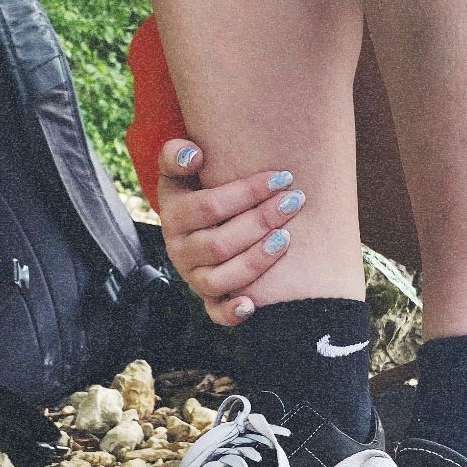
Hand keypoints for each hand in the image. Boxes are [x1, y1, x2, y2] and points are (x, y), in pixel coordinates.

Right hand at [155, 139, 307, 326]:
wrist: (194, 216)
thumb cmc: (196, 184)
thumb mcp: (178, 166)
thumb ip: (177, 153)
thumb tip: (194, 155)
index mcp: (172, 215)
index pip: (209, 207)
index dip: (247, 192)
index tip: (282, 177)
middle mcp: (179, 249)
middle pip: (219, 244)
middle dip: (261, 221)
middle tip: (294, 202)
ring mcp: (192, 276)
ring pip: (219, 279)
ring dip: (255, 261)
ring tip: (286, 239)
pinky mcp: (207, 297)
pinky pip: (215, 313)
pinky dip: (232, 313)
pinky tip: (253, 304)